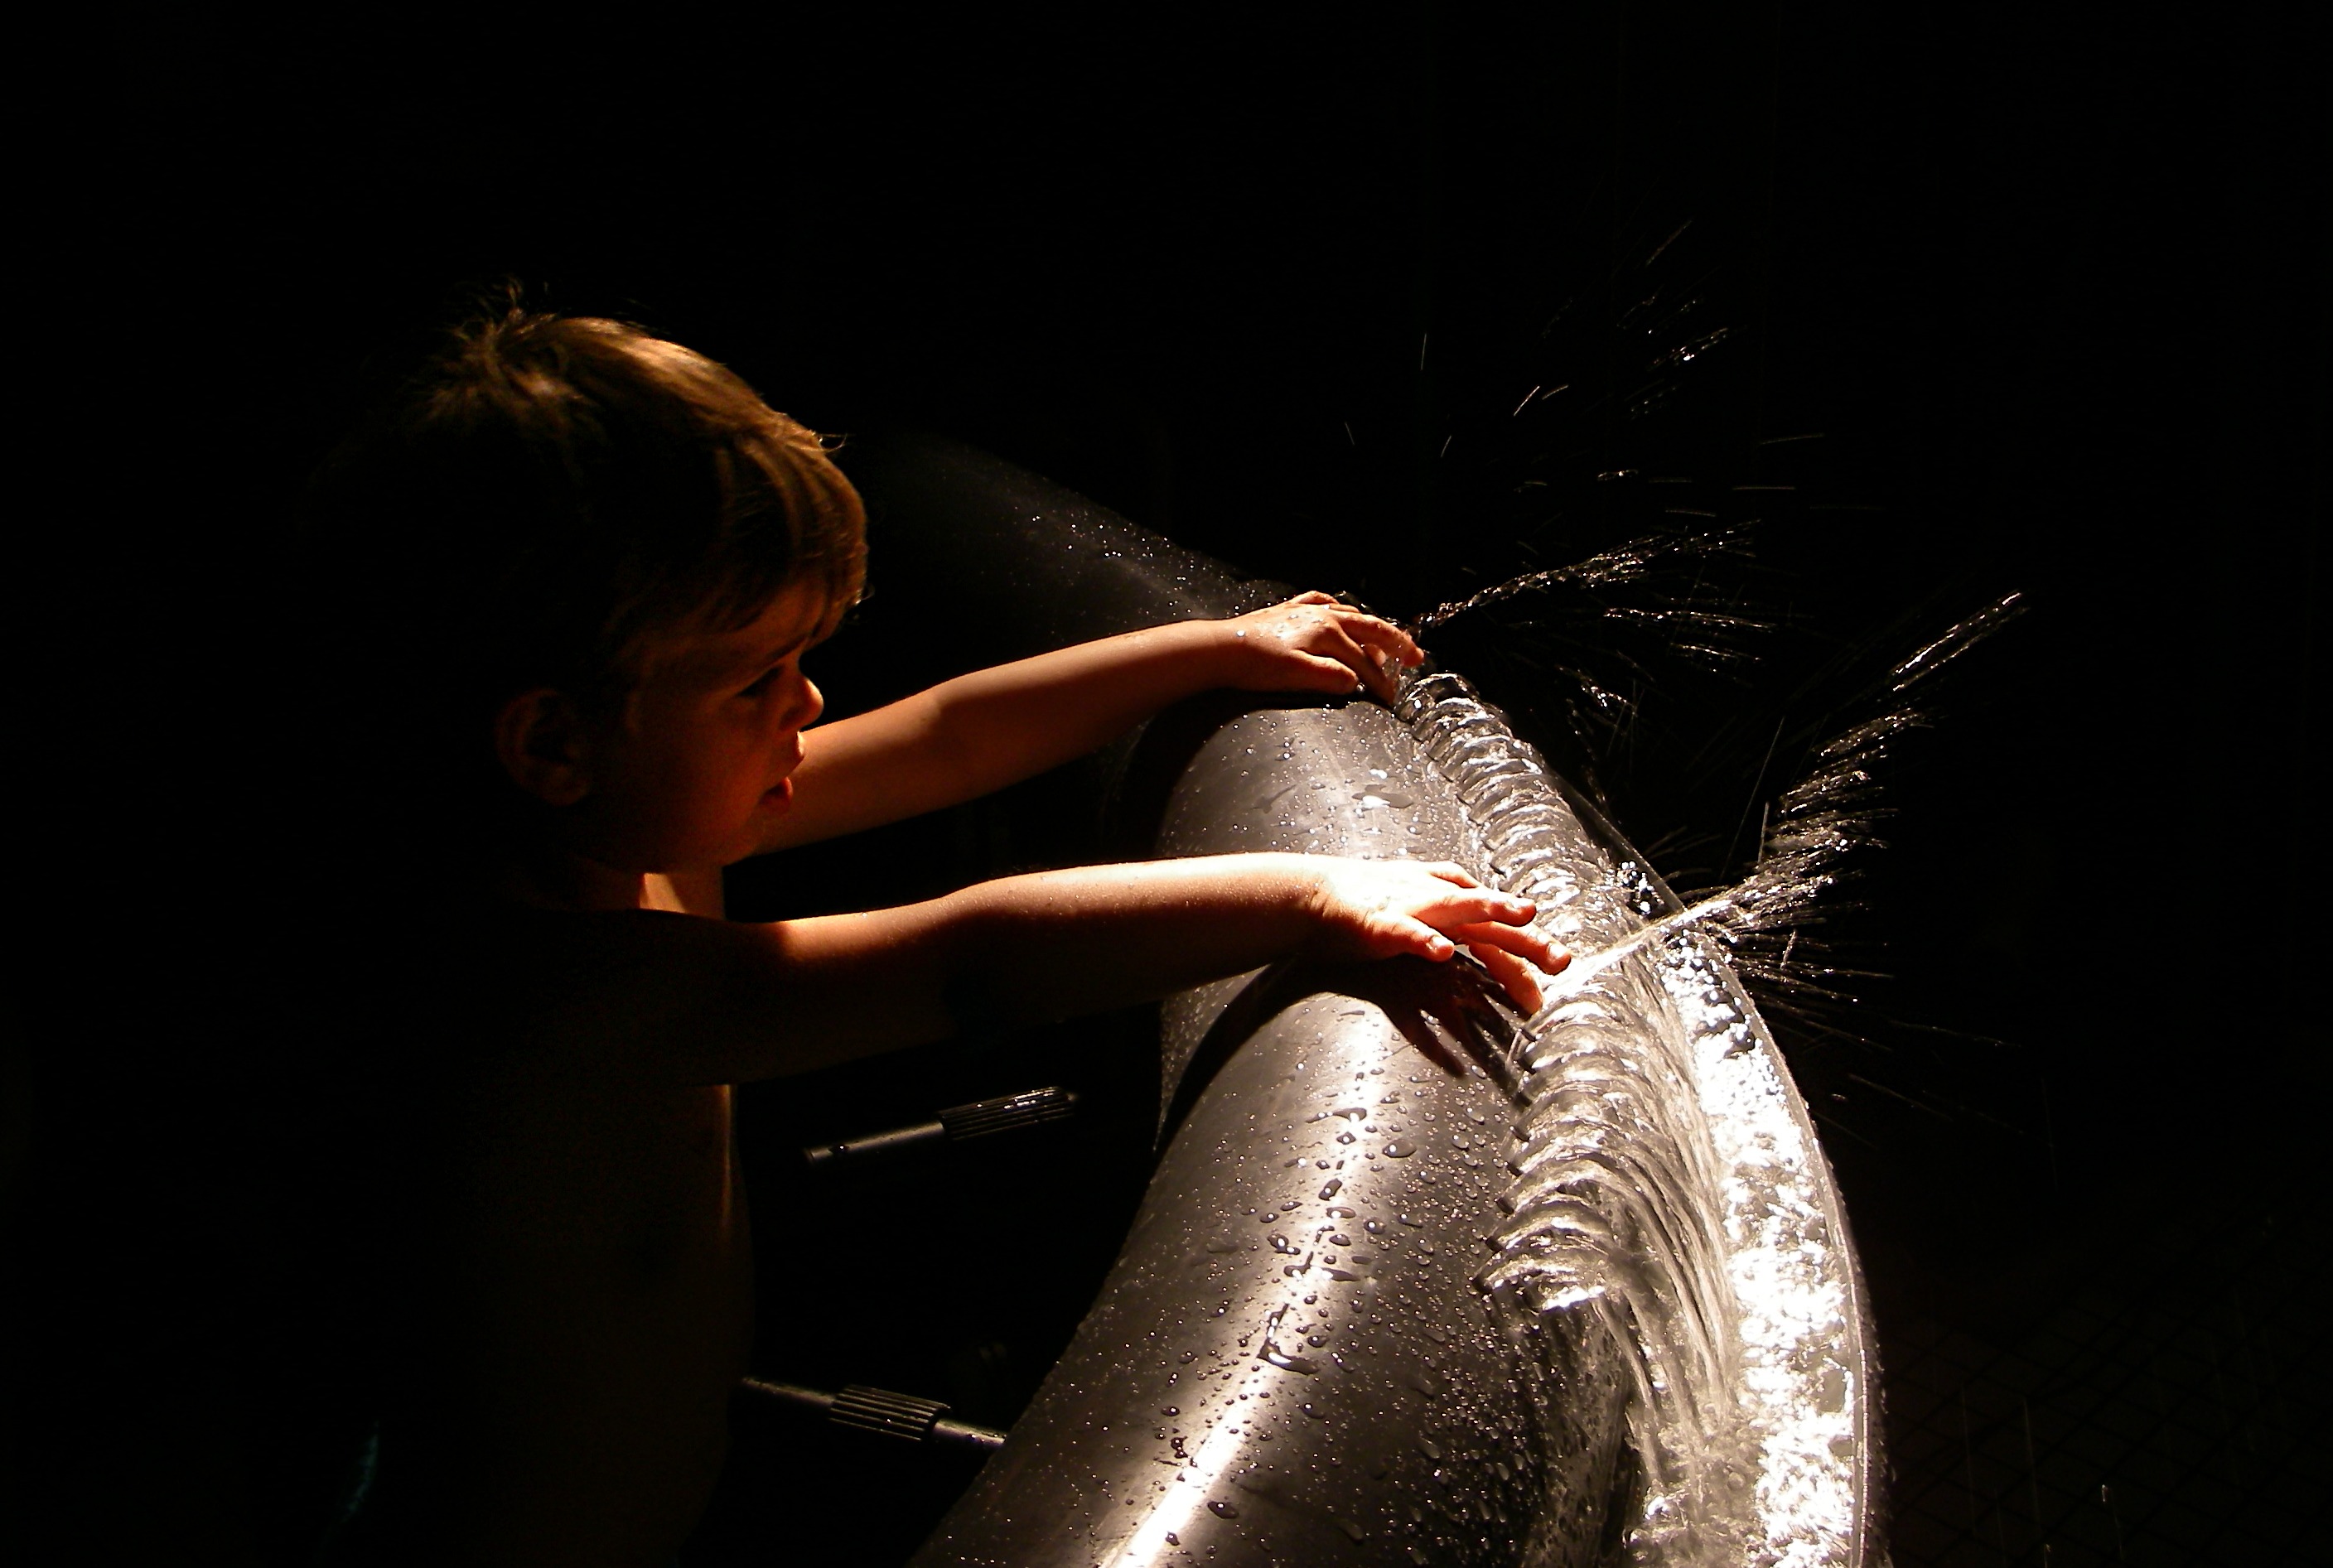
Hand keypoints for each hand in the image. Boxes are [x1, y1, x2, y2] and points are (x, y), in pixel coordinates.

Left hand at [1217, 592, 1422, 703]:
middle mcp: (1321, 616)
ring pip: (1349, 615)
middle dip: (1395, 645)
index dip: (1380, 682)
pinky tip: (1337, 610)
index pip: (1364, 662)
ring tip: (1382, 643)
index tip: (1390, 699)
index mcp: (1328, 632)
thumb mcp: (1298, 676)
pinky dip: (1336, 607)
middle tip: (1415, 657)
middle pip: (1368, 630)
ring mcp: (1304, 612)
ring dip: (1370, 628)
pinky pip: (1320, 603)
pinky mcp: (1287, 612)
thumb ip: (1330, 678)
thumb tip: (1355, 682)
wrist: (1222, 649)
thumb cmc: (1257, 665)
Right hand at [1299, 859, 1567, 1012]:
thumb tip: (1492, 953)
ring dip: (1491, 908)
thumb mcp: (1422, 913)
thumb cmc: (1370, 908)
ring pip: (1458, 906)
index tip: (1556, 974)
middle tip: (1560, 959)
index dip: (1529, 949)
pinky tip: (1442, 952)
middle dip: (1528, 937)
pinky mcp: (1381, 921)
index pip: (1499, 927)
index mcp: (1450, 901)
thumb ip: (1456, 928)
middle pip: (1492, 918)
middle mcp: (1438, 900)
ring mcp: (1411, 907)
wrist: (1314, 895)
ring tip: (1522, 915)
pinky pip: (1406, 932)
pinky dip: (1424, 940)